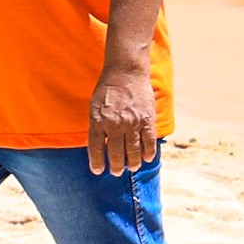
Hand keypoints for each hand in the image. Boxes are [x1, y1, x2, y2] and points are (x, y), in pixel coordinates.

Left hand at [87, 56, 161, 176]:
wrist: (126, 71)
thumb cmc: (108, 88)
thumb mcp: (95, 106)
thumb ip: (97, 124)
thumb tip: (101, 143)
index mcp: (98, 121)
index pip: (96, 148)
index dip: (97, 162)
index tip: (98, 171)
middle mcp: (115, 125)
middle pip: (116, 153)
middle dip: (116, 166)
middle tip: (116, 172)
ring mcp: (132, 123)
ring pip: (133, 150)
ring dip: (133, 162)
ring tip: (132, 168)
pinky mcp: (147, 119)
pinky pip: (149, 140)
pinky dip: (148, 152)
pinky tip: (147, 158)